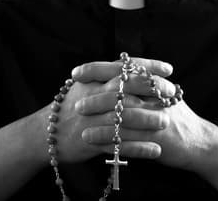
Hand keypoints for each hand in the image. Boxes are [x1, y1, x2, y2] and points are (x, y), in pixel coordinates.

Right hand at [36, 58, 173, 163]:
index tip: (168, 68)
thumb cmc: (68, 108)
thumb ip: (103, 78)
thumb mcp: (81, 87)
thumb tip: (129, 69)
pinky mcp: (92, 143)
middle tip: (173, 92)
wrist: (44, 134)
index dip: (147, 66)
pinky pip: (119, 146)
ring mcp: (92, 121)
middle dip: (152, 90)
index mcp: (92, 83)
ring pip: (124, 119)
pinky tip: (156, 151)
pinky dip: (138, 148)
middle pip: (126, 90)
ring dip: (148, 120)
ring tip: (167, 122)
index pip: (123, 69)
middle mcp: (93, 99)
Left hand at [76, 82, 217, 173]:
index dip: (97, 69)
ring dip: (100, 122)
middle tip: (76, 104)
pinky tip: (94, 142)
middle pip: (121, 91)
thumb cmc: (173, 116)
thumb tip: (114, 71)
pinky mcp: (158, 139)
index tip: (75, 73)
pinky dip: (110, 140)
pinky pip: (129, 139)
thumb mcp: (161, 94)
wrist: (199, 142)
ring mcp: (157, 117)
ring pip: (124, 116)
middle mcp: (155, 97)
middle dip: (96, 97)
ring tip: (80, 127)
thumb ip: (140, 83)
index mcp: (153, 82)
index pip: (122, 68)